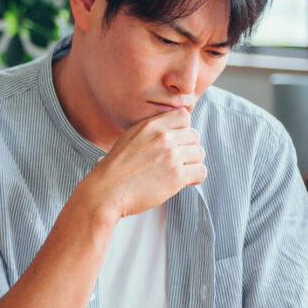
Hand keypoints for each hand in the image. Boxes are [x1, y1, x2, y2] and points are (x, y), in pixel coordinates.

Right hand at [81, 108, 204, 219]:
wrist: (106, 191)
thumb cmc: (115, 169)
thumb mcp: (129, 138)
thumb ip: (150, 131)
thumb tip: (171, 132)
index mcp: (150, 125)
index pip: (183, 116)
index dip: (183, 129)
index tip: (176, 142)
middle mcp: (162, 137)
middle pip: (194, 135)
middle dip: (188, 148)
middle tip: (178, 161)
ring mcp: (170, 156)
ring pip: (199, 153)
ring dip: (192, 164)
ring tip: (180, 172)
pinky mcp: (176, 176)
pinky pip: (201, 171)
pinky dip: (196, 177)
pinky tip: (185, 182)